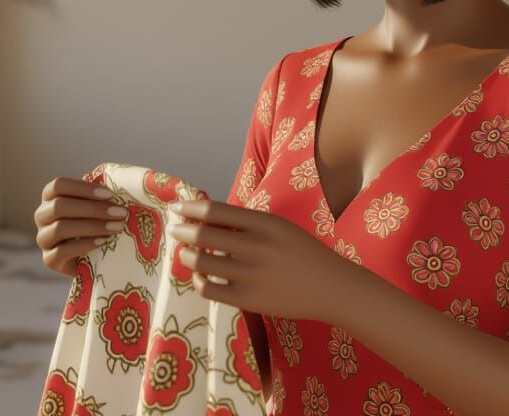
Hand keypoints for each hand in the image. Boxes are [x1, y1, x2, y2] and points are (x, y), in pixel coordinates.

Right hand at [32, 176, 128, 276]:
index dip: (84, 188)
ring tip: (116, 227)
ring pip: (60, 228)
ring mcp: (43, 239)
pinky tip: (103, 241)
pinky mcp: (49, 260)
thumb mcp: (96, 205)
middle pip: (59, 206)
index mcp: (50, 197)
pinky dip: (85, 245)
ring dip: (92, 226)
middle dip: (93, 209)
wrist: (93, 257)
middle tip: (120, 213)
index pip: (59, 185)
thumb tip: (106, 179)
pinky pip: (62, 251)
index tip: (110, 194)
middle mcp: (41, 216)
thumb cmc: (95, 222)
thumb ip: (98, 193)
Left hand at [166, 198, 358, 322]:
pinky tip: (200, 275)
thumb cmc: (303, 254)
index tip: (176, 207)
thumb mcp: (279, 228)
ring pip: (200, 262)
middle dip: (182, 231)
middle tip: (176, 230)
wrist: (332, 288)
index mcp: (264, 223)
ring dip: (186, 255)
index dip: (190, 208)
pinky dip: (198, 280)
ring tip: (185, 253)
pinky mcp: (248, 300)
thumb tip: (205, 218)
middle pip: (202, 235)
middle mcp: (256, 247)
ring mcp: (251, 274)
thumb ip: (246, 223)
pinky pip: (208, 288)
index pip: (214, 210)